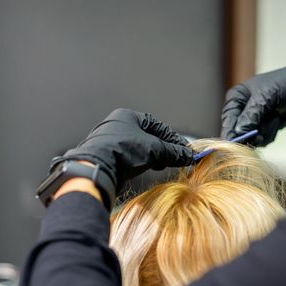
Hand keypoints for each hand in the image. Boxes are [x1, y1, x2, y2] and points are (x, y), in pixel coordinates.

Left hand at [51, 108, 193, 209]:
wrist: (96, 169)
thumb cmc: (122, 151)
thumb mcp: (153, 149)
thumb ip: (172, 152)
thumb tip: (188, 155)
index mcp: (128, 116)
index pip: (157, 125)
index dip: (173, 138)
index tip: (184, 149)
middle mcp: (119, 125)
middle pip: (149, 136)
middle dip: (164, 148)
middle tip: (176, 158)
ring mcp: (112, 141)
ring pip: (140, 147)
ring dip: (154, 156)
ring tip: (163, 165)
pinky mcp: (109, 156)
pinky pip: (130, 156)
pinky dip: (142, 161)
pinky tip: (148, 168)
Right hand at [221, 66, 285, 145]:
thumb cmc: (285, 85)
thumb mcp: (267, 96)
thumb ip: (251, 114)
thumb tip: (239, 132)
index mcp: (237, 97)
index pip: (228, 117)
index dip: (230, 131)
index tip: (234, 142)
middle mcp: (242, 109)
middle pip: (237, 131)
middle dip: (249, 134)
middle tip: (258, 136)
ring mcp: (254, 120)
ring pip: (250, 137)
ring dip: (263, 132)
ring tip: (275, 119)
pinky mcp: (265, 128)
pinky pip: (262, 139)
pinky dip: (270, 133)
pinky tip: (278, 121)